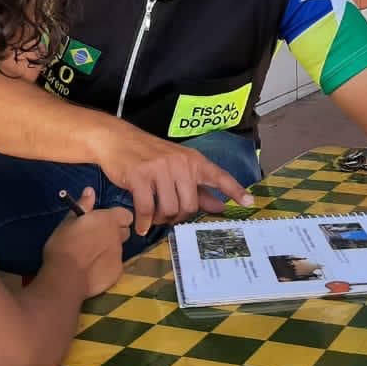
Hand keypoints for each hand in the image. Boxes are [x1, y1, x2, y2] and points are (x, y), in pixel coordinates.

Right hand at [43, 188, 132, 296]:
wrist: (65, 278)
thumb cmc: (63, 246)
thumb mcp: (68, 222)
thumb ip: (83, 206)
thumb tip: (90, 190)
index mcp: (108, 220)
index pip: (125, 214)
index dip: (116, 218)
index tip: (103, 222)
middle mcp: (118, 236)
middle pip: (124, 231)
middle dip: (115, 233)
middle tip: (97, 238)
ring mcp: (119, 255)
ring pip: (118, 249)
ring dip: (109, 250)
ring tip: (91, 256)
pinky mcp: (118, 272)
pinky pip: (115, 265)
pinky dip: (107, 266)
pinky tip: (92, 270)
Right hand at [90, 126, 253, 235]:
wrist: (117, 140)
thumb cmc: (149, 156)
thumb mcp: (177, 167)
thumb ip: (198, 188)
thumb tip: (220, 206)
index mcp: (193, 160)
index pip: (218, 176)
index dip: (234, 190)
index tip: (249, 202)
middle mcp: (180, 162)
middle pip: (189, 205)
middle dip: (178, 216)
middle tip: (167, 216)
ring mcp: (160, 168)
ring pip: (168, 209)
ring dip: (160, 219)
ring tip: (153, 216)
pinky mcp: (140, 175)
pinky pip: (146, 209)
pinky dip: (144, 222)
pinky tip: (141, 225)